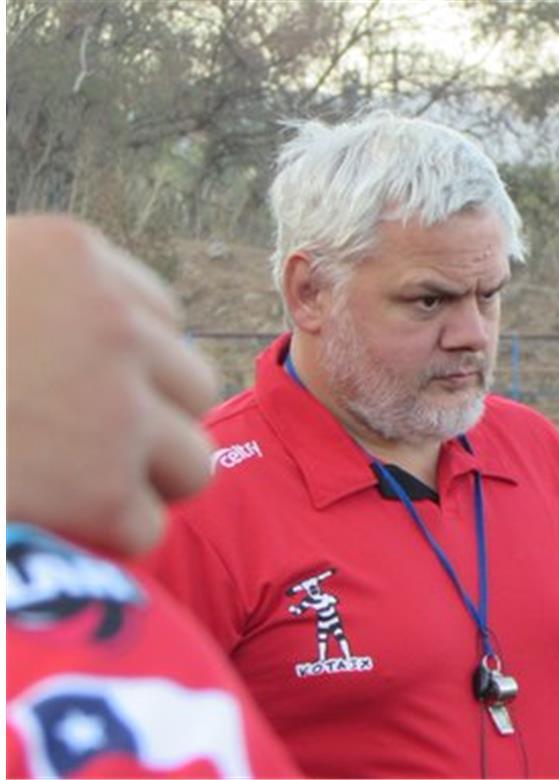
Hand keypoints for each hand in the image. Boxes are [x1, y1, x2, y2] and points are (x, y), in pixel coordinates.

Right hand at [7, 215, 217, 554]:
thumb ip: (33, 298)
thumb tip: (97, 335)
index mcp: (74, 254)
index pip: (158, 317)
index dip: (119, 365)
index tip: (63, 387)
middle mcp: (113, 323)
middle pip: (191, 386)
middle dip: (147, 423)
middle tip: (79, 447)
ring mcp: (115, 405)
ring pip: (191, 460)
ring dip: (141, 484)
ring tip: (72, 490)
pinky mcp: (103, 487)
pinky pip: (148, 524)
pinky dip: (101, 541)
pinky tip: (46, 528)